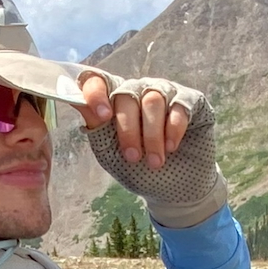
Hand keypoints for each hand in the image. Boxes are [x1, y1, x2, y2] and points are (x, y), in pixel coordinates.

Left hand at [75, 70, 190, 171]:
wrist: (174, 188)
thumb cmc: (138, 168)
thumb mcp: (110, 151)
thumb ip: (95, 125)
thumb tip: (77, 100)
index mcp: (112, 99)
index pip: (97, 80)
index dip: (96, 92)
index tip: (102, 116)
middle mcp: (137, 90)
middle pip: (126, 94)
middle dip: (128, 129)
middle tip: (132, 158)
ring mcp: (164, 92)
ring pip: (153, 100)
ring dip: (152, 134)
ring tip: (154, 161)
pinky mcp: (190, 101)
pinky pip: (179, 106)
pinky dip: (173, 129)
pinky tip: (171, 147)